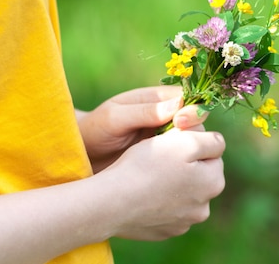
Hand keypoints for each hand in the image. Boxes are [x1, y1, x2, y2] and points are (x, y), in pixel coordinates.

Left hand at [77, 86, 208, 172]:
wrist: (82, 155)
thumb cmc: (95, 130)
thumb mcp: (115, 118)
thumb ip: (144, 112)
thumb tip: (177, 106)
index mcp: (157, 99)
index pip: (187, 100)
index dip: (191, 110)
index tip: (181, 123)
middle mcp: (166, 118)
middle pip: (196, 123)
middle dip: (193, 134)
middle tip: (180, 147)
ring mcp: (167, 140)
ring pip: (193, 144)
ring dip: (191, 154)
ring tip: (178, 165)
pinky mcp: (165, 159)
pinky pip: (183, 161)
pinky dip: (184, 168)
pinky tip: (176, 178)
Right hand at [100, 128, 225, 239]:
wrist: (112, 202)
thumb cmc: (147, 166)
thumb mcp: (184, 142)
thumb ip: (210, 140)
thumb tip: (217, 141)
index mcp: (213, 183)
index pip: (212, 152)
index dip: (191, 141)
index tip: (172, 141)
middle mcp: (203, 208)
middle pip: (199, 174)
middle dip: (185, 164)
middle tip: (159, 157)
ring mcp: (183, 223)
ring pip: (182, 193)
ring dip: (172, 183)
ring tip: (148, 176)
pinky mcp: (164, 231)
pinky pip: (166, 209)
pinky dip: (158, 200)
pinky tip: (143, 194)